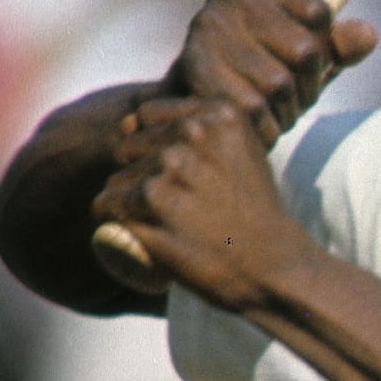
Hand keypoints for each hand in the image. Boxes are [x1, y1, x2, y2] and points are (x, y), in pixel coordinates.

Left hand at [95, 97, 312, 314]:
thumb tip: (128, 122)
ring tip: (167, 226)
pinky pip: (107, 204)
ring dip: (128, 202)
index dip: (153, 146)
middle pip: (129, 144)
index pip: (149, 114)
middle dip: (138, 173)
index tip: (178, 176)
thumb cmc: (255, 216)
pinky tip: (141, 234)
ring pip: (118, 178)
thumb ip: (201, 129)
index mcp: (221, 112)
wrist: (273, 268)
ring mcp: (174, 162)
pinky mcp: (154, 197)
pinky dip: (114, 223)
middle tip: (173, 206)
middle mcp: (197, 130)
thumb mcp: (242, 154)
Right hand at [165, 0, 376, 147]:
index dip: (324, 47)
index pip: (319, 13)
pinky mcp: (196, 70)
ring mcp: (207, 29)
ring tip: (275, 107)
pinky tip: (257, 121)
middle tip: (296, 94)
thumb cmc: (265, 68)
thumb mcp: (309, 53)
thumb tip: (369, 36)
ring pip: (280, 83)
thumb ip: (340, 44)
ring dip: (288, 108)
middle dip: (309, 83)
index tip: (308, 59)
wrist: (198, 99)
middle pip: (304, 50)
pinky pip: (254, 108)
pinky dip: (266, 125)